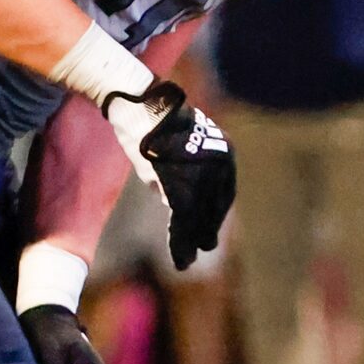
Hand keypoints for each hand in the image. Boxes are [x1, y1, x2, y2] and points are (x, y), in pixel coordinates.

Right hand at [98, 81, 234, 271]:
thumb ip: (182, 173)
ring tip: (188, 259)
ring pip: (198, 216)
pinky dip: (180, 240)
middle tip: (205, 246)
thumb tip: (175, 201)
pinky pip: (182, 218)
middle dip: (207, 228)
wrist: (140, 104)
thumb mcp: (175, 149)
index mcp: (222, 152)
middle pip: (214, 206)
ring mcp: (200, 174)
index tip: (210, 228)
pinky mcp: (180, 182)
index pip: (222, 191)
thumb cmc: (153, 121)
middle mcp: (219, 164)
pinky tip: (181, 256)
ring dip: (192, 240)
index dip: (215, 213)